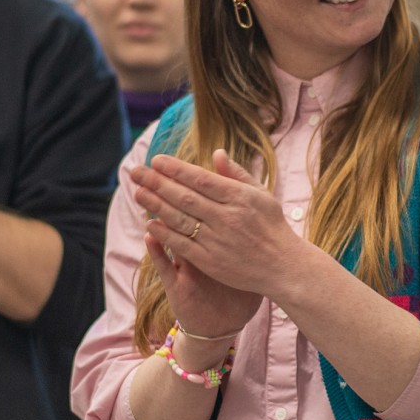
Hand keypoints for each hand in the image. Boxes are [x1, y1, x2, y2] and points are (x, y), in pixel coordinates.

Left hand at [130, 149, 289, 334]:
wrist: (283, 266)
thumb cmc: (272, 226)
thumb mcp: (261, 195)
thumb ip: (237, 174)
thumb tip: (217, 153)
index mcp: (239, 197)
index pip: (200, 178)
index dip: (176, 169)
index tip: (156, 160)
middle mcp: (227, 216)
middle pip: (185, 196)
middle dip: (157, 182)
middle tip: (135, 171)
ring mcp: (217, 240)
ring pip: (180, 219)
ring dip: (155, 205)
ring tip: (137, 193)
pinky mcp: (211, 261)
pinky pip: (182, 244)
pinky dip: (164, 233)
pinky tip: (149, 223)